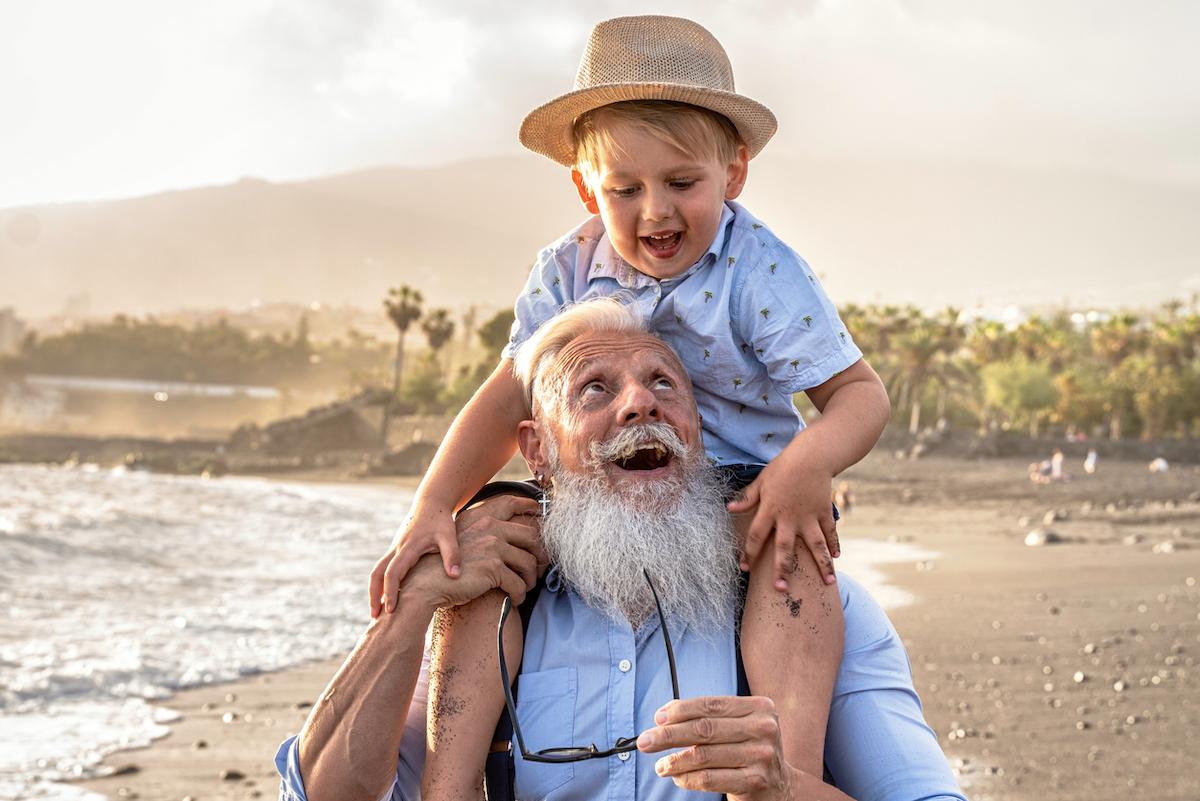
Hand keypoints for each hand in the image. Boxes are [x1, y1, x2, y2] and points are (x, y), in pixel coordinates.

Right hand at [369, 502, 460, 616]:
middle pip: (376, 574)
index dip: (390, 592)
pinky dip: (382, 584)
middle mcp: (396, 549)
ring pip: (377, 571)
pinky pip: (384, 568)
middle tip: (374, 617)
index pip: (393, 572)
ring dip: (375, 591)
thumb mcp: (449, 535)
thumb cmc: (441, 520)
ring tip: (377, 612)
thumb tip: (454, 576)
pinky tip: (387, 597)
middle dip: (374, 595)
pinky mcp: (396, 550)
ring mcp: (394, 549)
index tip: (390, 610)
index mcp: (408, 547)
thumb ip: (453, 554)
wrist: (431, 503)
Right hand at [401, 495, 544, 611]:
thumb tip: (507, 537)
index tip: (542, 515)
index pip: (511, 504)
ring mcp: (492, 546)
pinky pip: (519, 583)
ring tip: (525, 588)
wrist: (424, 584)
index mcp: (481, 517)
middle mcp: (489, 527)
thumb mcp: (462, 540)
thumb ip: (482, 533)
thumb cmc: (443, 567)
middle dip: (541, 555)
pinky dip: (519, 594)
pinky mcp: (493, 568)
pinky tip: (514, 599)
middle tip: (539, 569)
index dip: (530, 507)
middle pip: (532, 536)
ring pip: (529, 563)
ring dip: (530, 579)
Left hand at [637, 696, 798, 800]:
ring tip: (659, 765)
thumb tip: (664, 715)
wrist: (781, 787)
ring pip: (704, 755)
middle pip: (704, 729)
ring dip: (674, 761)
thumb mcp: (738, 728)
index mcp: (760, 707)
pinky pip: (710, 778)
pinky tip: (677, 777)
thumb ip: (708, 717)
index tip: (657, 719)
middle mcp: (764, 728)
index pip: (711, 705)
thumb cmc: (750, 752)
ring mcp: (762, 755)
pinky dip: (688, 778)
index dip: (680, 710)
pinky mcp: (756, 781)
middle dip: (668, 735)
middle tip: (645, 741)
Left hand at [726, 449, 837, 588]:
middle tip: (781, 589)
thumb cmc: (783, 467)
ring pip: (815, 545)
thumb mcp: (761, 481)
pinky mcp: (824, 512)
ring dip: (822, 564)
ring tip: (829, 582)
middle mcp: (789, 517)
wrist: (811, 455)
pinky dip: (835, 544)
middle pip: (784, 548)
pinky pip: (830, 532)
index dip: (748, 553)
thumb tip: (729, 508)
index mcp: (769, 510)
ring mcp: (809, 516)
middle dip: (782, 570)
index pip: (755, 536)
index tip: (744, 569)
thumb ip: (747, 498)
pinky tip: (837, 557)